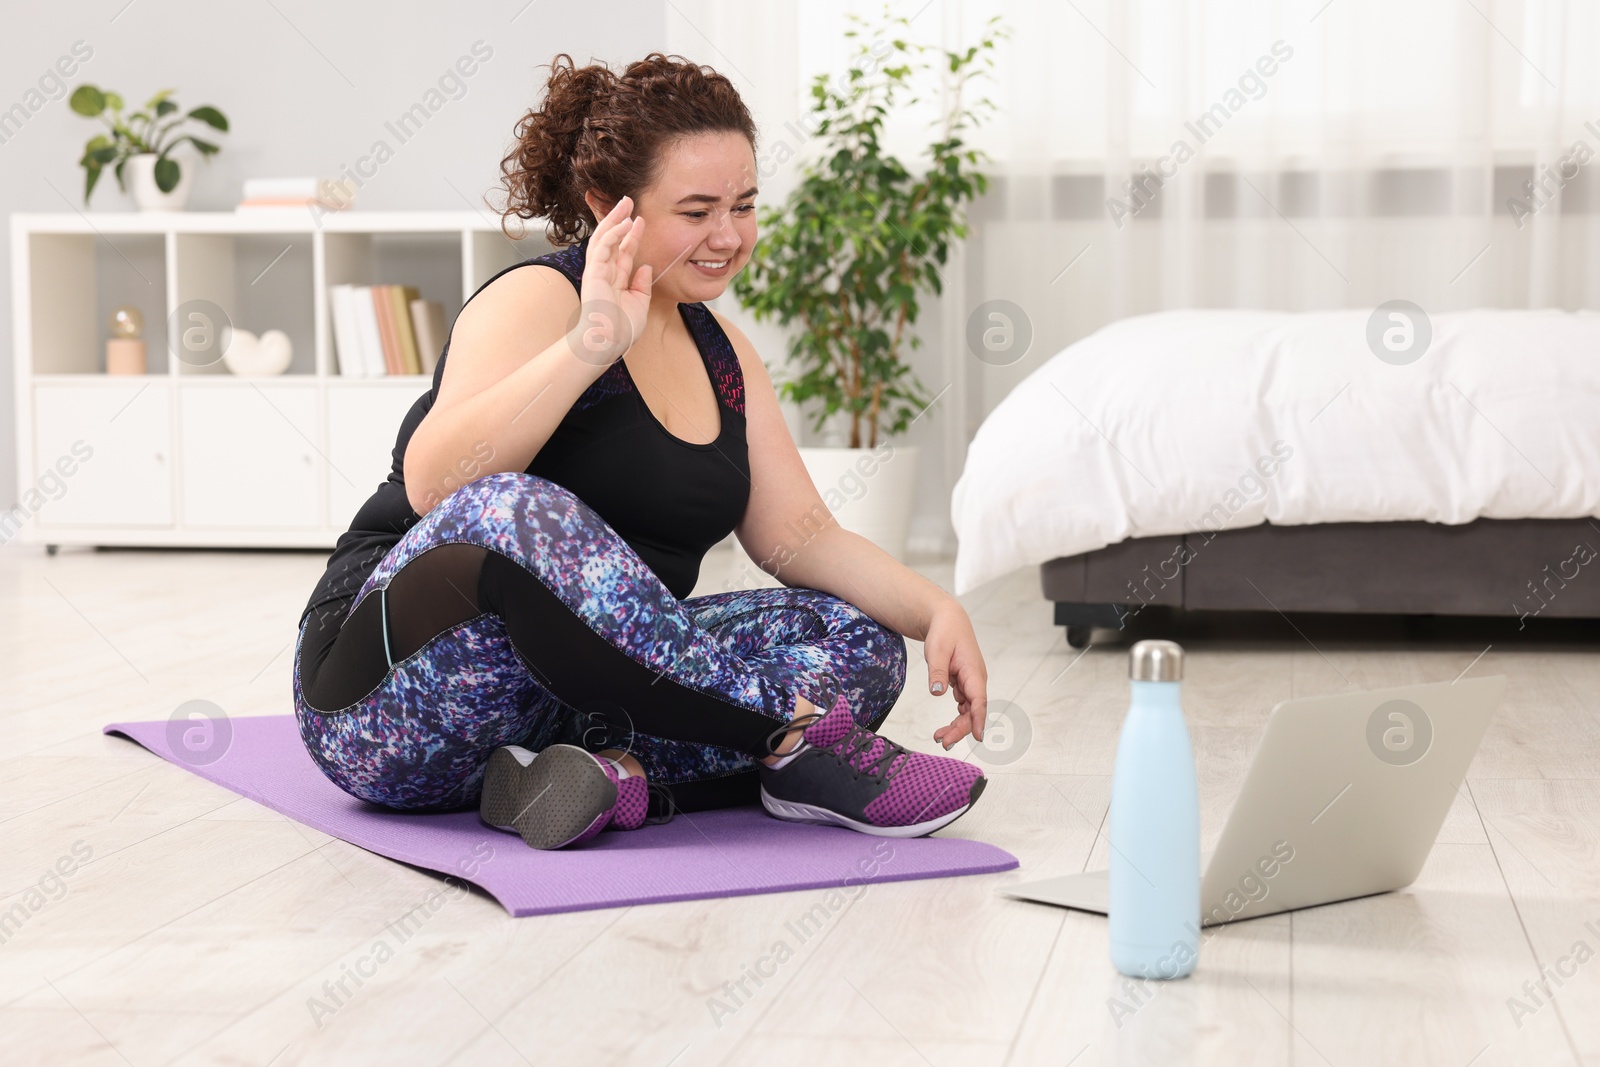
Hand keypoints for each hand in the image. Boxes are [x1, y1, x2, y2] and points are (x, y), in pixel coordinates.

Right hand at [571, 196, 651, 366]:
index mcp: (615, 280)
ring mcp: (597, 271)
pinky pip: (603, 247)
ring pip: (604, 238)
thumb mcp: (640, 304)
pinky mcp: (593, 272)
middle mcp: (604, 273)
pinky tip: (624, 222)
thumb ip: (642, 285)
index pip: (623, 252)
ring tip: (625, 203)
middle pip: (611, 239)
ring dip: (614, 219)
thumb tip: (646, 268)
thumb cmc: (621, 330)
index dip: (632, 235)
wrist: (608, 342)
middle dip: (619, 220)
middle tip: (628, 201)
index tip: (640, 221)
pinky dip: (613, 233)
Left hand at [924, 598, 988, 749]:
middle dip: (961, 728)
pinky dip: (956, 717)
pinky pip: (963, 705)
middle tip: (943, 741)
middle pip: (973, 710)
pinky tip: (945, 727)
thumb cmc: (945, 632)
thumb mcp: (937, 650)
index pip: (979, 700)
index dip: (978, 719)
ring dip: (957, 725)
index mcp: (973, 672)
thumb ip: (937, 672)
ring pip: (968, 710)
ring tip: (940, 737)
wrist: (948, 619)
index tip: (978, 737)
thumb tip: (937, 693)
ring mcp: (971, 682)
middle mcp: (976, 679)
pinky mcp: (964, 683)